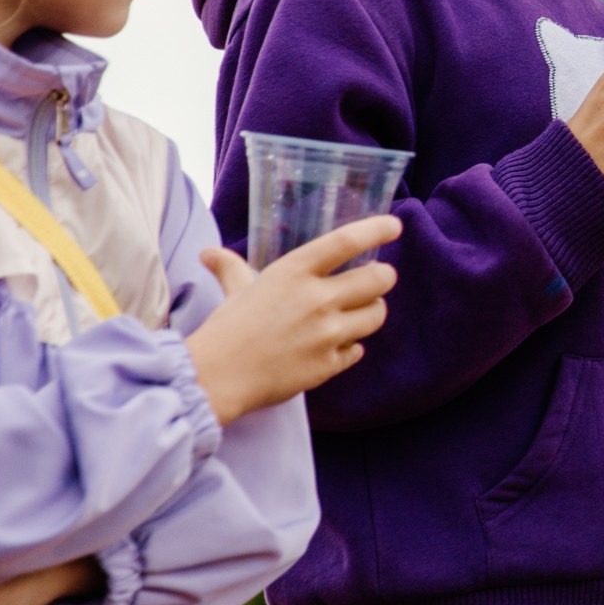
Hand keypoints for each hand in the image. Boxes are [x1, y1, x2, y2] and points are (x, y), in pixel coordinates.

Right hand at [185, 216, 400, 425]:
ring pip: (377, 315)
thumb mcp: (235, 290)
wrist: (215, 378)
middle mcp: (317, 299)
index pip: (347, 241)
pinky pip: (358, 350)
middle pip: (379, 279)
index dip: (376, 230)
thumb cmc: (225, 329)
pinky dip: (351, 347)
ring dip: (371, 312)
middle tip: (376, 281)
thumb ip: (232, 268)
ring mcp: (327, 333)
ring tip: (356, 314)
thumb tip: (209, 252)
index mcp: (294, 272)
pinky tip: (335, 346)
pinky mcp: (329, 364)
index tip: (394, 226)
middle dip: (383, 278)